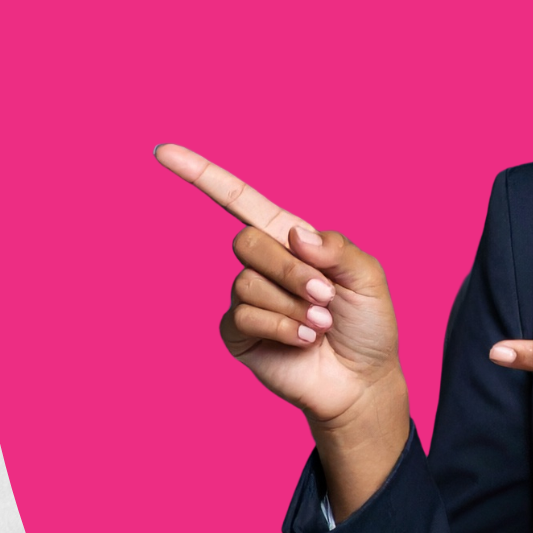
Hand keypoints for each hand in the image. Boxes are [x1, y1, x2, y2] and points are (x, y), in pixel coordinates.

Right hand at [157, 143, 409, 513]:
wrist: (362, 381)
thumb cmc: (368, 325)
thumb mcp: (368, 278)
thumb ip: (336, 248)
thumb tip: (292, 234)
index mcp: (291, 241)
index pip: (239, 201)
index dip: (202, 174)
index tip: (164, 151)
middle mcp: (264, 265)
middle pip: (246, 242)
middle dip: (291, 271)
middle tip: (325, 296)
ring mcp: (247, 300)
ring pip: (247, 283)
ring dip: (292, 304)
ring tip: (319, 325)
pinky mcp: (237, 334)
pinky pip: (243, 316)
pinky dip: (281, 326)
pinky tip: (303, 339)